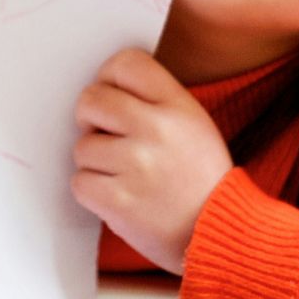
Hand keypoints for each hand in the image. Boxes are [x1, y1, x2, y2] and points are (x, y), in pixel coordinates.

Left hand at [71, 48, 234, 273]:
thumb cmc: (201, 180)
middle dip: (90, 118)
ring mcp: (136, 166)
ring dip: (95, 163)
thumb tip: (104, 85)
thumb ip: (155, 100)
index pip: (126, 63)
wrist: (218, 235)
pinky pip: (80, 183)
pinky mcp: (119, 201)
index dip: (109, 77)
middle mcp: (157, 130)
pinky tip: (117, 195)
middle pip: (91, 99)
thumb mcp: (194, 124)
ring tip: (123, 175)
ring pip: (82, 147)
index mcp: (178, 106)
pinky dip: (93, 192)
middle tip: (106, 135)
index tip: (112, 96)